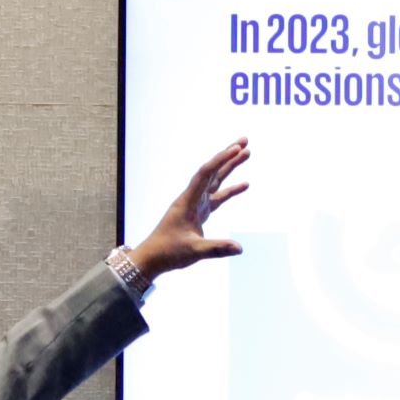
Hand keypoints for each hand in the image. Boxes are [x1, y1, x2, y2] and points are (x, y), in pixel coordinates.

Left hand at [127, 140, 249, 281]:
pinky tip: (244, 184)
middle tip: (245, 141)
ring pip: (215, 181)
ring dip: (230, 167)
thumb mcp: (193, 251)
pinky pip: (217, 197)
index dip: (221, 160)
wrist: (152, 258)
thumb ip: (217, 249)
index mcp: (187, 202)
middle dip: (228, 155)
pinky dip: (231, 190)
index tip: (237, 149)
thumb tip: (240, 248)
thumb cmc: (168, 252)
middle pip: (212, 171)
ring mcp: (196, 204)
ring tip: (246, 153)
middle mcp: (191, 198)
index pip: (205, 174)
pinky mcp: (199, 213)